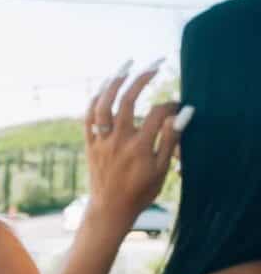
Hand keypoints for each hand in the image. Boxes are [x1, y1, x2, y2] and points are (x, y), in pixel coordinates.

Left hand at [84, 61, 184, 225]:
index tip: (178, 104)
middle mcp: (118, 142)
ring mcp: (101, 142)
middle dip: (142, 78)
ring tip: (126, 67)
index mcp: (140, 148)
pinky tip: (104, 87)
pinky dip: (95, 100)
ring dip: (113, 83)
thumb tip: (185, 113)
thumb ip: (171, 139)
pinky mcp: (90, 144)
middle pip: (128, 101)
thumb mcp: (161, 169)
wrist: (110, 209)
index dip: (171, 105)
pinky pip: (88, 117)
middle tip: (155, 64)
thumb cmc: (140, 191)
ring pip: (103, 105)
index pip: (158, 114)